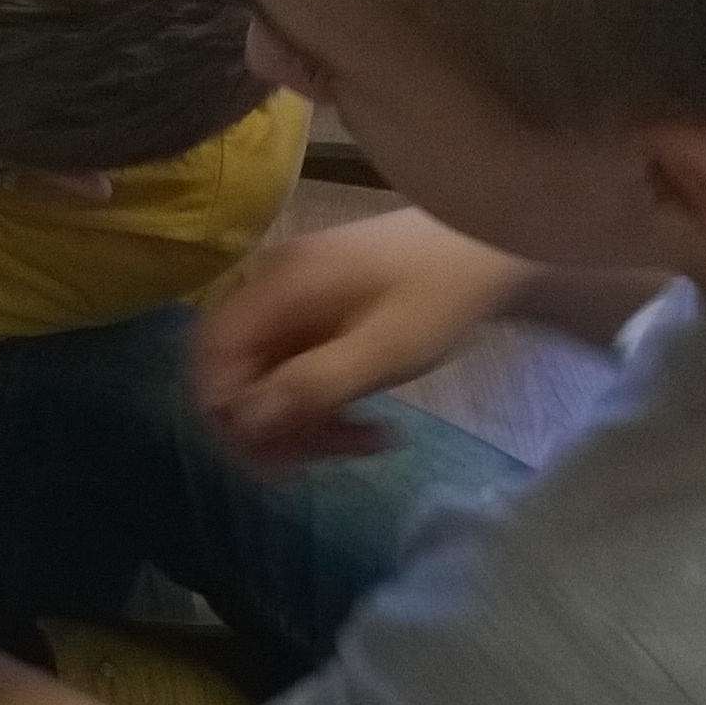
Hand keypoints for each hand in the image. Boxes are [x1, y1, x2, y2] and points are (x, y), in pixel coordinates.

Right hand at [191, 207, 534, 472]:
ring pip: (264, 373)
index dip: (227, 410)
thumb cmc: (443, 294)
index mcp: (279, 286)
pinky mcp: (313, 310)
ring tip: (363, 443)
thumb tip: (244, 423)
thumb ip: (312, 385)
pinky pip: (291, 364)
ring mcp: (291, 297)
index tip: (272, 458)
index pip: (212, 352)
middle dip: (271, 423)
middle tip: (325, 460)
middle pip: (234, 368)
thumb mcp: (385, 349)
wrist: (493, 243)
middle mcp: (270, 286)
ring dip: (300, 419)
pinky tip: (363, 422)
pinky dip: (317, 400)